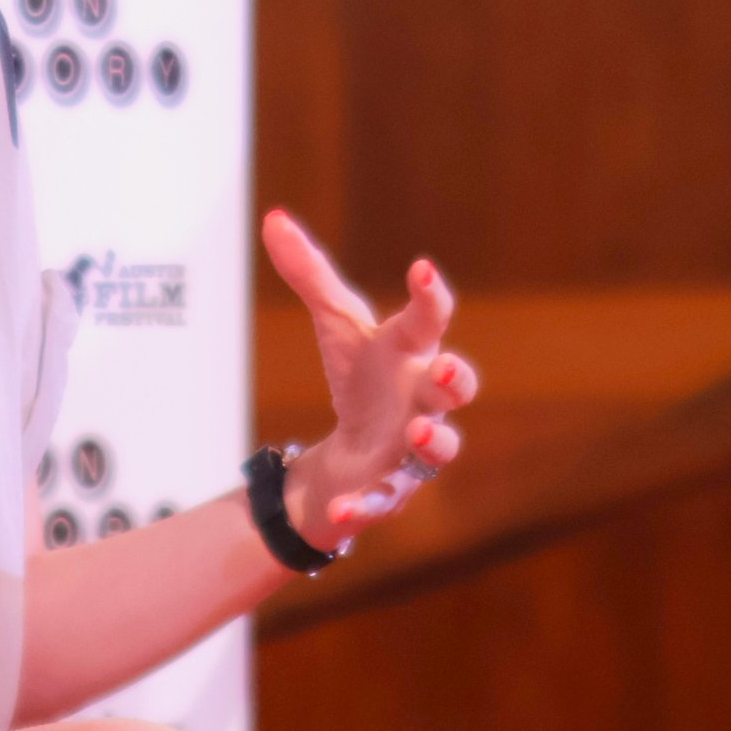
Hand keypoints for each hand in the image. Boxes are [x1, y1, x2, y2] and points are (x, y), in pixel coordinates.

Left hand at [261, 209, 479, 550]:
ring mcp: (414, 447)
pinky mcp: (392, 487)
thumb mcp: (334, 324)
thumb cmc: (362, 375)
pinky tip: (340, 512)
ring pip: (439, 448)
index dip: (430, 295)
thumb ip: (310, 273)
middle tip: (445, 369)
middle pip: (455, 388)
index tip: (421, 269)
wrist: (356, 447)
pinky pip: (384, 500)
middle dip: (457, 379)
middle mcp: (424, 399)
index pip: (429, 319)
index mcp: (411, 352)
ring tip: (416, 433)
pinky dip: (365, 506)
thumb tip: (273, 219)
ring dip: (434, 441)